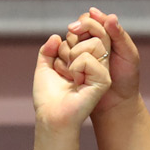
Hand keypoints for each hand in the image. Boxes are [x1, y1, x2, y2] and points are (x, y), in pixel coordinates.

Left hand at [31, 32, 111, 149]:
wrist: (51, 115)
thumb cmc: (48, 97)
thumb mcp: (44, 67)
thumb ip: (48, 50)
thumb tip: (56, 36)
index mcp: (86, 60)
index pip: (84, 34)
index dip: (67, 42)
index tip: (59, 62)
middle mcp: (97, 64)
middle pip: (91, 35)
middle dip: (69, 49)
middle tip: (65, 70)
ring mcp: (102, 72)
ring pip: (94, 43)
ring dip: (73, 59)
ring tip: (71, 77)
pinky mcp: (104, 80)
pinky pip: (88, 59)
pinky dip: (76, 68)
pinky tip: (76, 83)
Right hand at [63, 7, 139, 116]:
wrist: (116, 103)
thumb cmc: (127, 78)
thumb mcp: (128, 54)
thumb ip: (119, 35)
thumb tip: (110, 16)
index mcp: (106, 35)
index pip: (91, 19)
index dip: (84, 22)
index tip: (78, 28)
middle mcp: (92, 42)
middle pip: (76, 29)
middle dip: (76, 34)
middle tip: (77, 40)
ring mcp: (81, 54)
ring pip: (67, 42)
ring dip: (70, 48)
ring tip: (76, 59)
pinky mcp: (72, 66)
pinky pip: (61, 56)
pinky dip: (63, 58)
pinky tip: (70, 67)